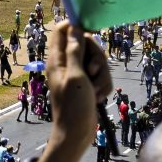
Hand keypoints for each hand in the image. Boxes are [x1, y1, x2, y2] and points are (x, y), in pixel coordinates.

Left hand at [43, 21, 111, 161]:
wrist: (77, 133)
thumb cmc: (73, 106)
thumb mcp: (75, 75)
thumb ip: (75, 51)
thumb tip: (74, 28)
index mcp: (58, 59)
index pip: (63, 30)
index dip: (77, 29)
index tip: (90, 36)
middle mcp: (67, 64)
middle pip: (87, 44)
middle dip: (97, 57)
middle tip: (94, 71)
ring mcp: (79, 74)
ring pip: (98, 61)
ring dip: (103, 75)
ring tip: (96, 91)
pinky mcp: (88, 84)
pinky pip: (102, 76)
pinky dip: (104, 86)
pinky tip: (98, 97)